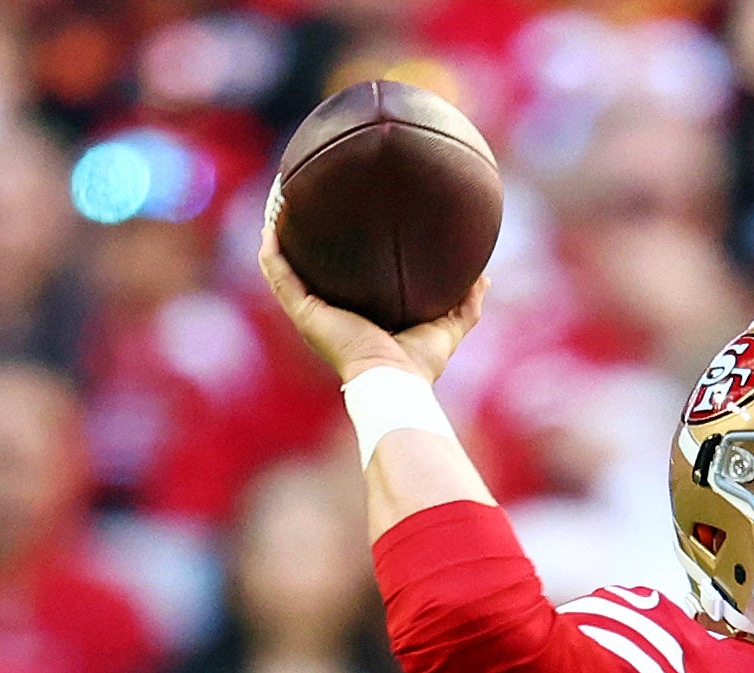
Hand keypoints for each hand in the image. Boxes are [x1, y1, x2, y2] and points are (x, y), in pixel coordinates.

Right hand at [257, 226, 486, 386]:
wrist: (394, 382)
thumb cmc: (418, 366)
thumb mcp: (448, 328)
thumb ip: (465, 303)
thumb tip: (484, 276)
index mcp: (355, 321)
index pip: (341, 287)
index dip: (336, 262)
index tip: (338, 232)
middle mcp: (329, 317)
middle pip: (308, 277)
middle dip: (300, 247)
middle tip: (300, 212)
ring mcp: (313, 316)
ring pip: (286, 274)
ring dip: (277, 243)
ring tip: (275, 209)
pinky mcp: (306, 314)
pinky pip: (281, 279)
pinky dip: (271, 254)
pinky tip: (269, 226)